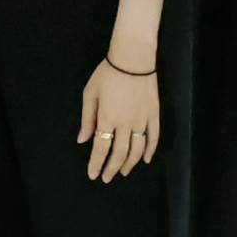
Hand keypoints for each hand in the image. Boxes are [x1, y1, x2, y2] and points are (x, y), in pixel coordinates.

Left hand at [79, 55, 159, 180]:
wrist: (133, 58)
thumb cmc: (107, 73)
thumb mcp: (90, 94)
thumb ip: (87, 119)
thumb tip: (82, 140)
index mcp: (107, 118)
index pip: (101, 148)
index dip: (96, 164)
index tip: (93, 175)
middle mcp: (125, 124)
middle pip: (120, 153)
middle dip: (112, 168)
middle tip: (107, 178)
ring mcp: (142, 120)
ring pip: (137, 149)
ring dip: (130, 163)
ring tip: (123, 171)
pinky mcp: (154, 115)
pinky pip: (153, 137)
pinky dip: (150, 150)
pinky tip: (146, 159)